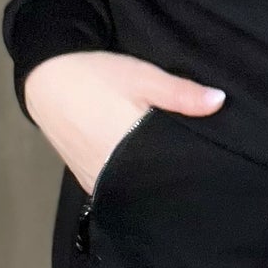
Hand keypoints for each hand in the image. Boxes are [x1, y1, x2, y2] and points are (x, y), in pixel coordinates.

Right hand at [22, 51, 225, 194]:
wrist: (47, 79)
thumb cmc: (97, 75)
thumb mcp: (143, 76)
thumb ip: (181, 93)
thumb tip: (220, 102)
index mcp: (127, 148)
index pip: (170, 171)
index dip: (190, 170)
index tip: (212, 167)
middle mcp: (110, 173)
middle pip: (152, 186)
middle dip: (174, 179)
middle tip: (198, 169)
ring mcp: (96, 182)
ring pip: (134, 192)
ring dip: (152, 183)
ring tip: (174, 171)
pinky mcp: (86, 182)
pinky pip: (116, 192)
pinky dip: (132, 185)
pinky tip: (148, 175)